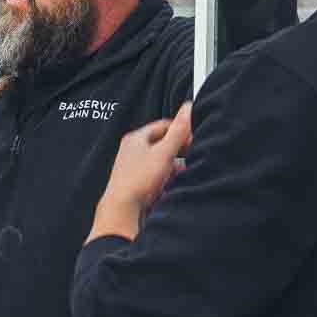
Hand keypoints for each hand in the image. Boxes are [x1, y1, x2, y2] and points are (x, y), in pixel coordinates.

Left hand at [89, 104, 193, 241]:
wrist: (122, 209)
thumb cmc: (139, 179)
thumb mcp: (164, 152)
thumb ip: (178, 131)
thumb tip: (189, 107)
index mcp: (136, 138)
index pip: (163, 126)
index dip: (180, 130)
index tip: (194, 137)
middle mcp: (132, 151)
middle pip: (161, 144)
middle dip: (178, 150)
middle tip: (192, 156)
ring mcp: (132, 168)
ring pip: (159, 162)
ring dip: (173, 167)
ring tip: (183, 173)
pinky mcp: (135, 184)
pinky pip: (155, 177)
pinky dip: (165, 180)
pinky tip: (171, 187)